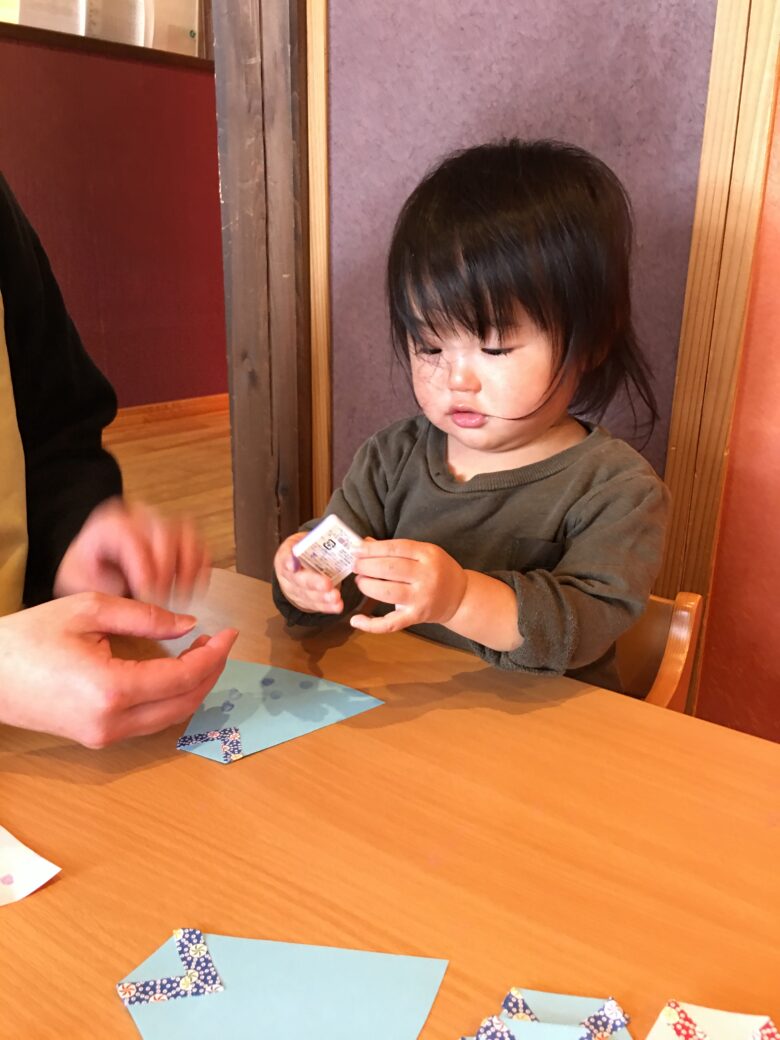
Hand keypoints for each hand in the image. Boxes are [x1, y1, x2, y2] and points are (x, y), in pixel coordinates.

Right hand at [0, 592, 237, 747]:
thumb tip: (188, 624)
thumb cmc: (28, 638)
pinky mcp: (97, 738)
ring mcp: (104, 736)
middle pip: (185, 703)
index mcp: (111, 689)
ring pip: (170, 718)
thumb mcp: (89, 610)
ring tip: (201, 652)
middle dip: (211, 671)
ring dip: (194, 687)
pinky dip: (172, 698)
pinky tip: (175, 671)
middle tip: (220, 642)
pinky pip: (149, 722)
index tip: (229, 633)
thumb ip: (145, 617)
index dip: (214, 654)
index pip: (184, 677)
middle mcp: (112, 722)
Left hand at [53, 498, 209, 607]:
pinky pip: (199, 543)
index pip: (132, 536)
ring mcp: (161, 521)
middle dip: (167, 571)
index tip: (147, 594)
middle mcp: (138, 516)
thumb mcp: (84, 585)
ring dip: (189, 568)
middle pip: (164, 531)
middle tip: (163, 600)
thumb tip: (137, 602)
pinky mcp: (179, 533)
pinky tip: (194, 588)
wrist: (95, 568)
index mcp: (109, 524)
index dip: (144, 567)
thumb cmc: (89, 576)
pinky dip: (201, 567)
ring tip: (183, 595)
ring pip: (187, 534)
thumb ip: (108, 592)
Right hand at [273, 533, 343, 614]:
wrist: (295, 566)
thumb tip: (344, 533)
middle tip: (326, 584)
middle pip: (298, 580)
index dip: (288, 561)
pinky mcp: (305, 601)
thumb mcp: (304, 539)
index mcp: (286, 555)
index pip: (284, 557)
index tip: (293, 564)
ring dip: (322, 598)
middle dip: (313, 583)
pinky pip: (315, 605)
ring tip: (335, 597)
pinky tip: (337, 606)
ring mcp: (295, 590)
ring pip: (307, 595)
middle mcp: (288, 575)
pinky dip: (327, 607)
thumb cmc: (303, 550)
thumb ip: (318, 537)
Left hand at [350, 539, 466, 633]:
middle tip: (355, 565)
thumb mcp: (423, 552)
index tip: (356, 549)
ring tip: (360, 580)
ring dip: (367, 586)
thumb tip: (365, 544)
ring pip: (387, 592)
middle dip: (366, 566)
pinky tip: (355, 620)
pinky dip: (370, 625)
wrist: (460, 597)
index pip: (396, 548)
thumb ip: (396, 548)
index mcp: (428, 555)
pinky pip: (390, 623)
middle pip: (390, 569)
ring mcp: (421, 598)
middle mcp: (426, 576)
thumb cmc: (438, 570)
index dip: (373, 549)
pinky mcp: (416, 617)